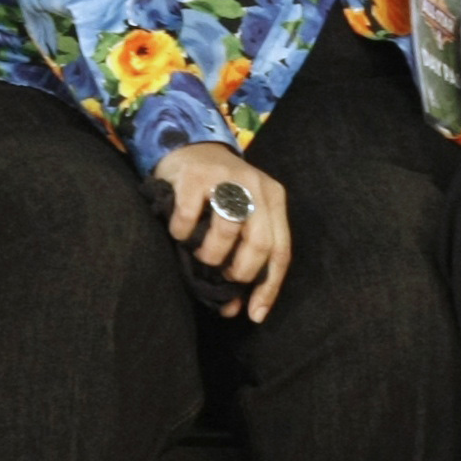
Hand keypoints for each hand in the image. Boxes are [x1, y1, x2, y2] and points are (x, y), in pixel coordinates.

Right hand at [152, 141, 291, 322]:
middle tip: (222, 276)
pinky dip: (181, 233)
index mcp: (273, 198)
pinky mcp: (195, 175)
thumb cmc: (215, 193)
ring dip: (209, 254)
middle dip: (240, 270)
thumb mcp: (238, 218)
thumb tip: (235, 309)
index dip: (269, 287)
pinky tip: (179, 231)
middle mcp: (255, 186)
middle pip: (260, 242)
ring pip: (227, 231)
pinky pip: (189, 217)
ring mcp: (226, 177)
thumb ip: (242, 256)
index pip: (280, 250)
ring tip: (199, 254)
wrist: (187, 145)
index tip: (254, 314)